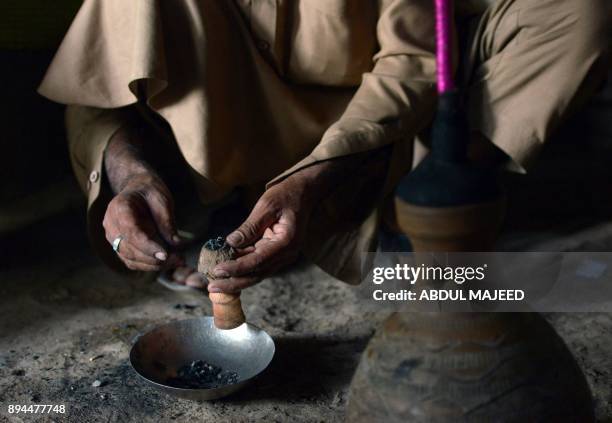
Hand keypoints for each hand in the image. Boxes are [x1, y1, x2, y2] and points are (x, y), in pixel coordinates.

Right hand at [103, 173, 182, 270]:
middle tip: (179, 259)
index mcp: (119, 208)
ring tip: (177, 261)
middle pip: (130, 249)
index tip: (166, 254)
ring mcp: (113, 238)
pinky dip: (150, 265)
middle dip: (155, 258)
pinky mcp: (120, 247)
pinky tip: (168, 262)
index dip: (148, 246)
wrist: (138, 190)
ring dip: (155, 264)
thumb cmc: (150, 191)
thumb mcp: (162, 200)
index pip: (131, 232)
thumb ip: (166, 221)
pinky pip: (133, 262)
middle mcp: (112, 225)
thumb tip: (175, 244)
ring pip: (131, 259)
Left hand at [207, 172, 319, 292]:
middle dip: (234, 282)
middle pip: (258, 274)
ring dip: (236, 278)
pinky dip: (242, 268)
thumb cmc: (285, 196)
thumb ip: (250, 227)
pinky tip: (225, 270)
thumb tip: (230, 243)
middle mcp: (287, 254)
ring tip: (214, 282)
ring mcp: (283, 256)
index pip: (258, 261)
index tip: (218, 270)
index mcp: (286, 242)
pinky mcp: (276, 254)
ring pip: (257, 273)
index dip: (237, 268)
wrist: (304, 194)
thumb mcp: (266, 206)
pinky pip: (258, 264)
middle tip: (212, 287)